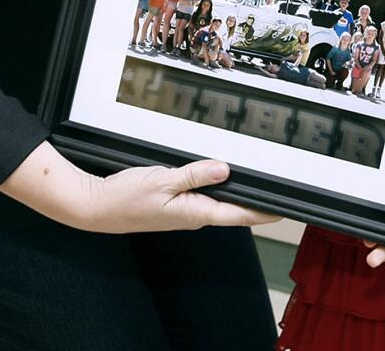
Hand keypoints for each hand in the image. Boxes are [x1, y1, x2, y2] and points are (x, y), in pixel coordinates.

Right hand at [0, 141, 277, 233]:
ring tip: (258, 177)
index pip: (239, 214)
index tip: (287, 206)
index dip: (265, 211)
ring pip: (219, 201)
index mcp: (195, 213)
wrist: (96, 207)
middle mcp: (194, 215)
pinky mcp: (174, 204)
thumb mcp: (162, 179)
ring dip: (238, 191)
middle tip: (280, 186)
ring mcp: (184, 211)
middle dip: (257, 199)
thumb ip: (196, 174)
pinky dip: (216, 185)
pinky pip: (203, 195)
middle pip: (233, 208)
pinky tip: (221, 174)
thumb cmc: (125, 197)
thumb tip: (226, 169)